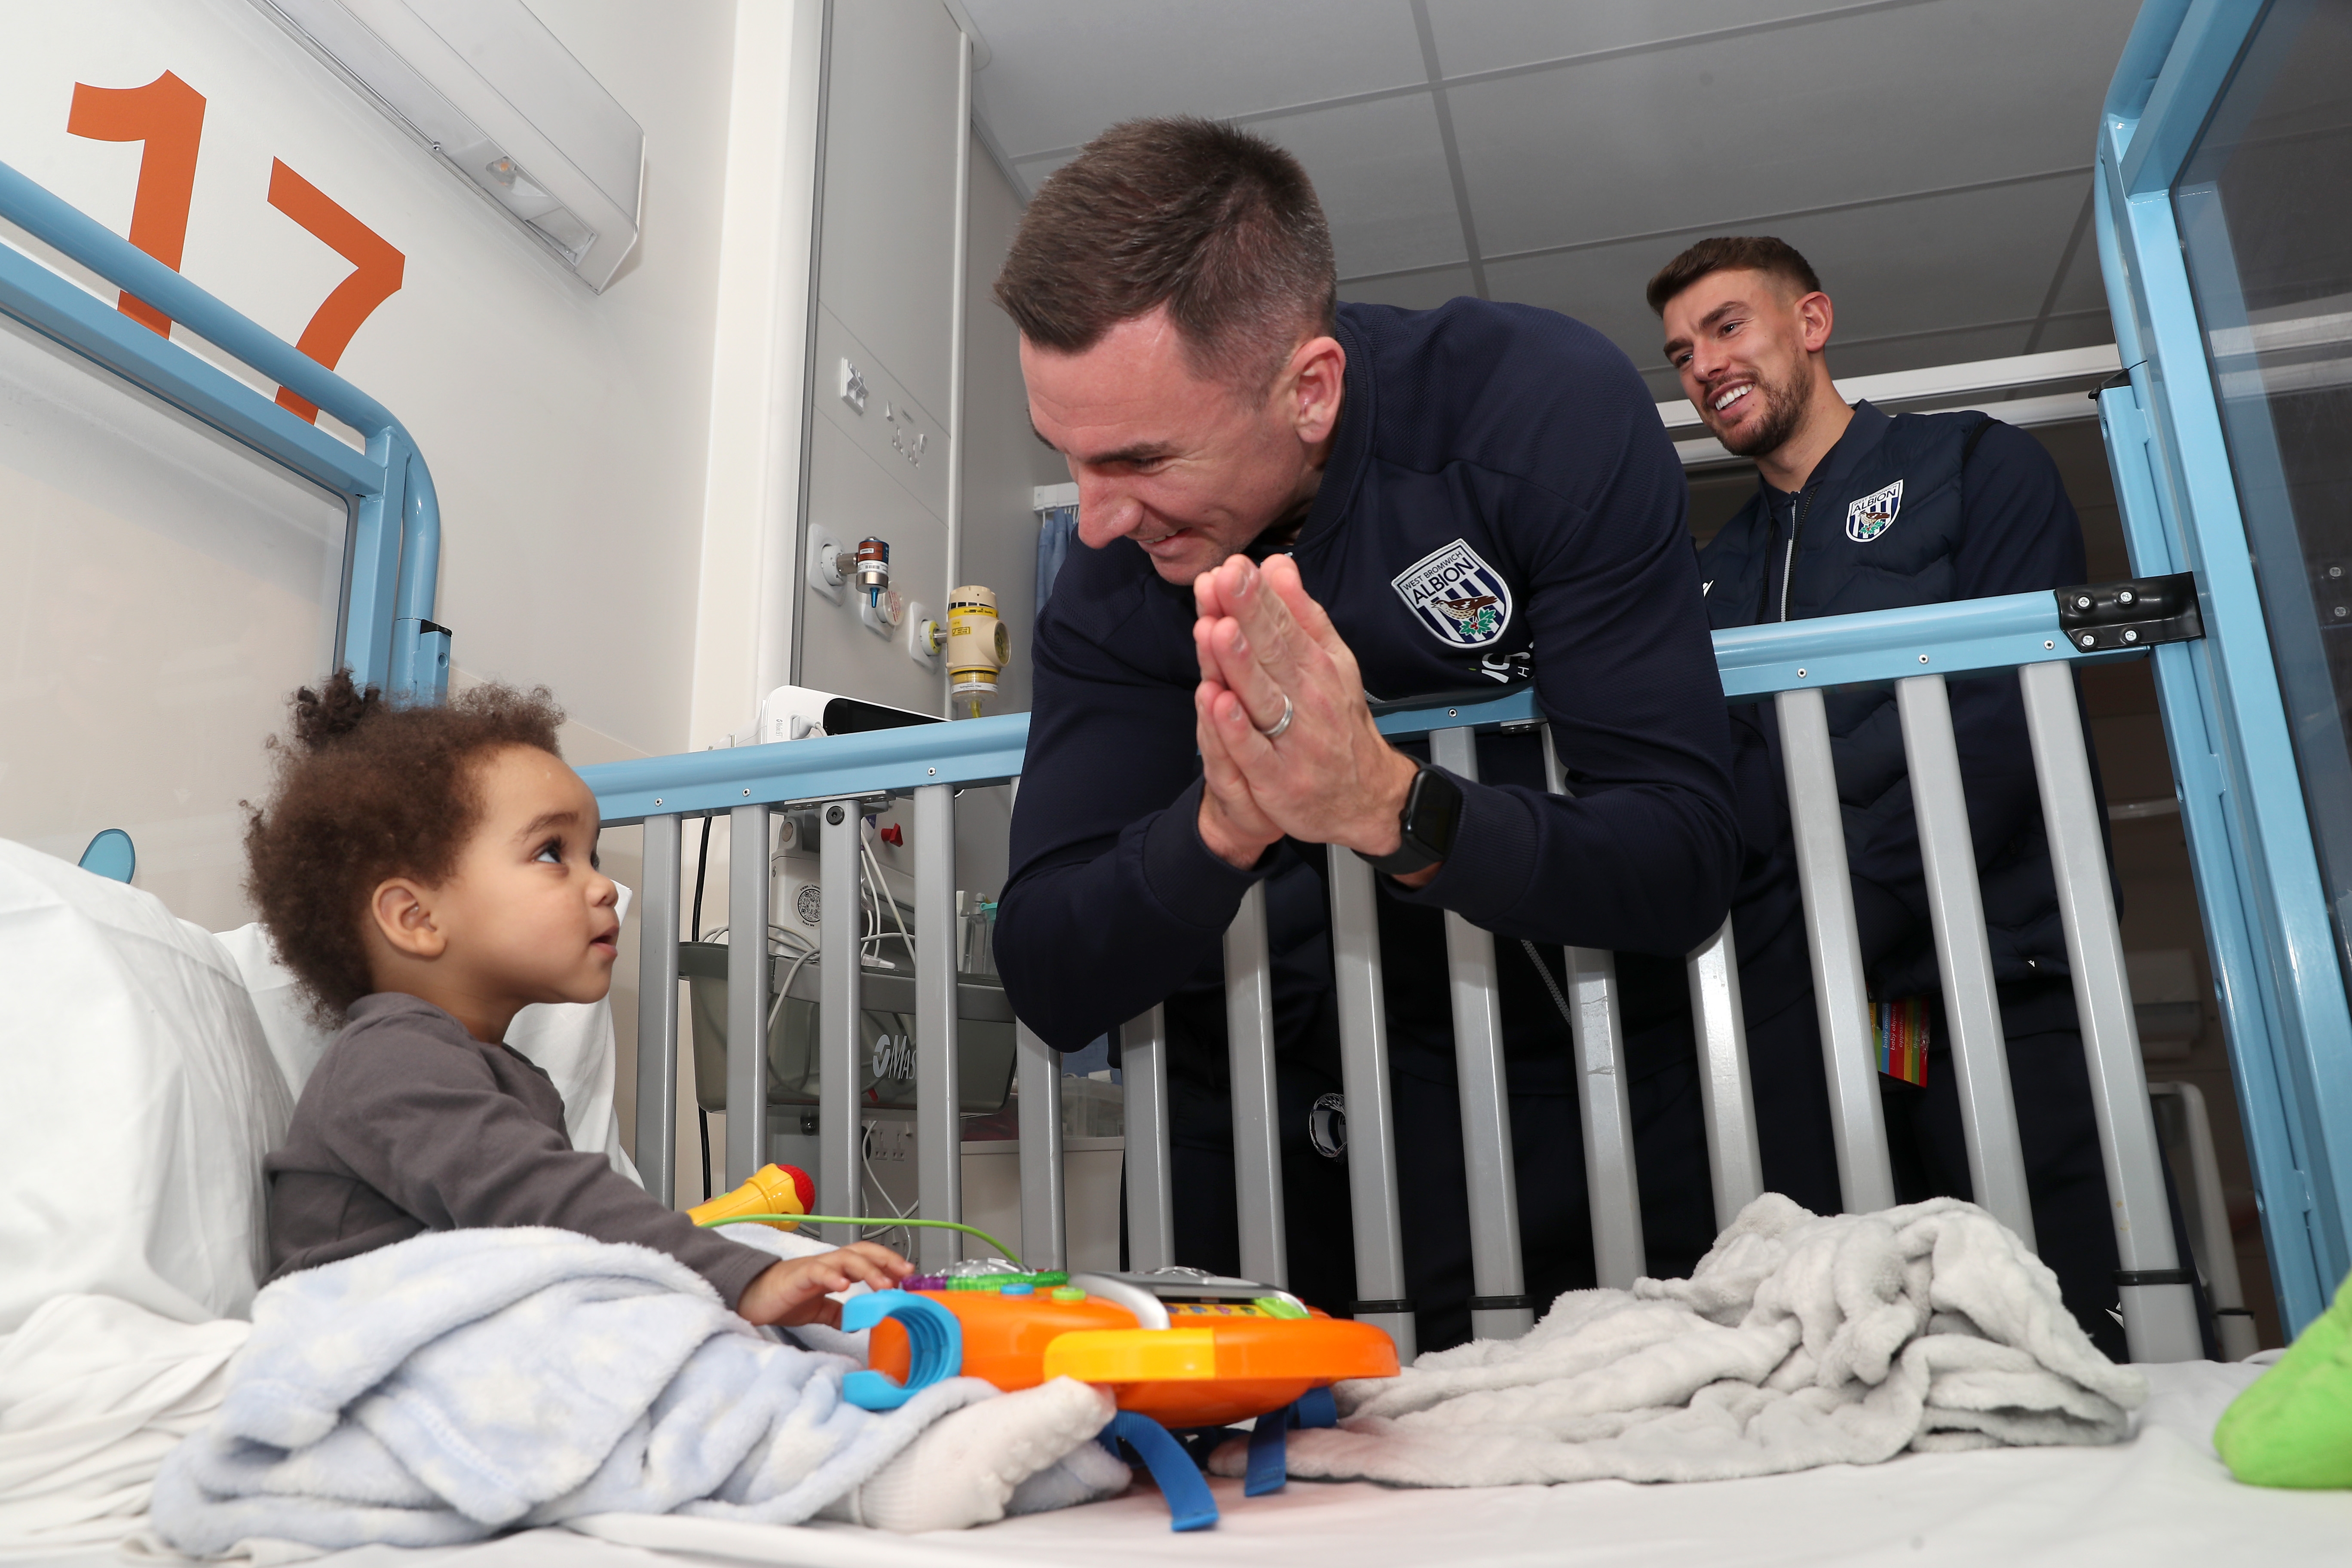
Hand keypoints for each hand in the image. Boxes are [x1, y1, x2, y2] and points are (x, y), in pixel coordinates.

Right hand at [734, 1242, 911, 1326]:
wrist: (750, 1299)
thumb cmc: (783, 1298)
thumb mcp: (817, 1309)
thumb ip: (837, 1312)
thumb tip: (857, 1321)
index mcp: (834, 1269)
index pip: (867, 1257)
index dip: (888, 1262)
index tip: (908, 1275)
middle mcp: (827, 1264)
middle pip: (861, 1252)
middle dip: (885, 1260)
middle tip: (905, 1274)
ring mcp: (812, 1267)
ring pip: (844, 1258)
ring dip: (867, 1269)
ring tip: (883, 1284)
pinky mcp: (797, 1276)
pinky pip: (817, 1271)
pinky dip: (831, 1276)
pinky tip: (843, 1285)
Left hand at [1191, 555, 1428, 877]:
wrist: (1365, 797)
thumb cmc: (1338, 723)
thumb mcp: (1331, 661)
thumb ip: (1300, 614)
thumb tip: (1277, 563)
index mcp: (1316, 666)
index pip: (1283, 625)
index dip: (1258, 596)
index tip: (1236, 565)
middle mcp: (1308, 699)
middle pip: (1272, 653)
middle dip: (1246, 615)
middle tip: (1225, 579)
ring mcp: (1293, 741)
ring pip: (1261, 698)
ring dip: (1239, 665)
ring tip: (1217, 629)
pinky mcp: (1276, 779)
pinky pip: (1253, 752)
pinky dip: (1235, 728)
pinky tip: (1218, 701)